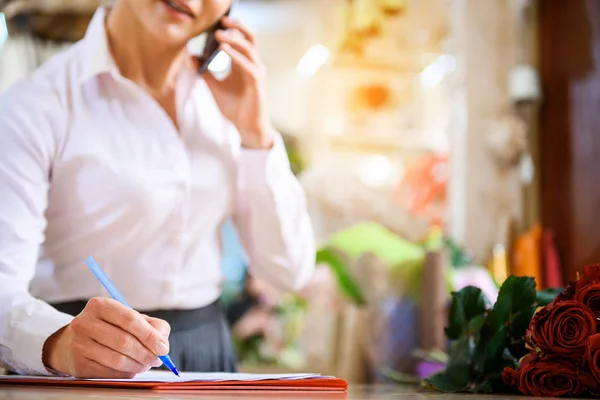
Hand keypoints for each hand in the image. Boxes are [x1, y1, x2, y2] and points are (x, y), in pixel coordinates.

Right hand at [42, 297, 170, 378]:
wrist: (72, 342)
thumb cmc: (109, 328)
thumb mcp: (130, 318)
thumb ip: (152, 326)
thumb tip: (162, 344)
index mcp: (100, 305)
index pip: (130, 320)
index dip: (150, 336)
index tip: (163, 348)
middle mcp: (85, 323)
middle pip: (124, 342)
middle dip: (146, 353)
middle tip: (157, 359)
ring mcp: (78, 344)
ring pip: (117, 360)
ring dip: (137, 365)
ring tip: (146, 365)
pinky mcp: (78, 365)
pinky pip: (109, 373)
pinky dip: (126, 373)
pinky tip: (131, 369)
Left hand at [203, 17, 273, 149]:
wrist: (244, 127)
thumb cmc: (233, 108)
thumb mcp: (213, 87)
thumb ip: (204, 71)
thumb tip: (190, 55)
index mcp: (244, 64)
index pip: (241, 39)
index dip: (232, 28)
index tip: (217, 22)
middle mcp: (252, 65)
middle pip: (251, 38)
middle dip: (238, 26)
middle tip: (223, 20)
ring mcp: (256, 73)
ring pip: (249, 48)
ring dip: (234, 39)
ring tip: (219, 34)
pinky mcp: (257, 83)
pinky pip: (247, 65)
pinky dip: (235, 56)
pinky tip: (223, 50)